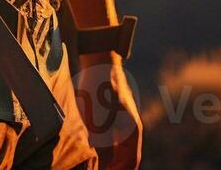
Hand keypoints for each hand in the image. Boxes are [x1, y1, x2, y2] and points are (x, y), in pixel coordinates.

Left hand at [73, 54, 141, 169]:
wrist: (98, 60)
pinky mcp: (111, 109)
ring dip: (107, 156)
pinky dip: (101, 143)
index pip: (130, 164)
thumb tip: (103, 168)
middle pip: (124, 157)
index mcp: (132, 133)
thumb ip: (102, 151)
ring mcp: (122, 117)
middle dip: (113, 166)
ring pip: (116, 145)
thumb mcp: (99, 125)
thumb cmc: (100, 93)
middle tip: (96, 169)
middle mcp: (130, 126)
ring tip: (92, 161)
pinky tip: (88, 143)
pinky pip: (109, 134)